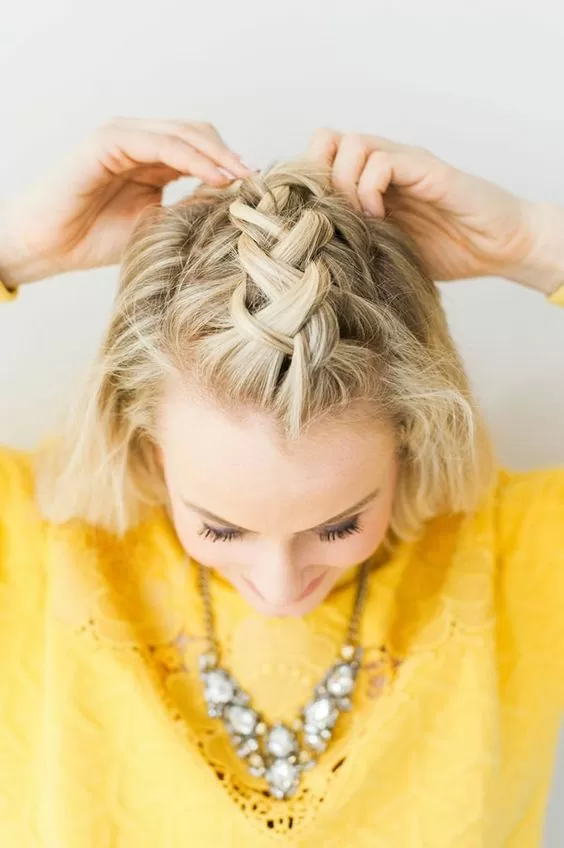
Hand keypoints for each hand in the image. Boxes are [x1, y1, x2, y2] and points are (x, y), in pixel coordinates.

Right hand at [0, 117, 251, 285]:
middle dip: (230, 156)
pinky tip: (214, 176)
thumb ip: (190, 208)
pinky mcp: (109, 140)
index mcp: (153, 159)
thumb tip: (232, 201)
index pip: (201, 150)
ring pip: (183, 133)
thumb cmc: (96, 239)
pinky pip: (159, 142)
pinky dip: (191, 157)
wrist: (49, 246)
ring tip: (241, 178)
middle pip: (198, 134)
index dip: (230, 165)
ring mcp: (124, 137)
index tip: (259, 188)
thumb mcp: (157, 226)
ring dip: (217, 155)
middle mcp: (141, 142)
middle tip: (256, 181)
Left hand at [306, 128, 536, 282]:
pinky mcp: (426, 169)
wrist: (498, 247)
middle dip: (320, 180)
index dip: (308, 183)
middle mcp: (383, 163)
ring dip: (346, 185)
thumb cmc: (445, 251)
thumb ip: (354, 240)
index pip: (319, 158)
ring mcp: (404, 162)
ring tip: (360, 220)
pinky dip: (370, 190)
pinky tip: (379, 218)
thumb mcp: (384, 249)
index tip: (314, 219)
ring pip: (350, 145)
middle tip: (334, 216)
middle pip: (326, 141)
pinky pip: (381, 162)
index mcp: (369, 180)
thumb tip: (310, 256)